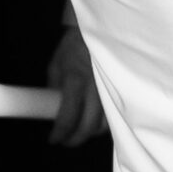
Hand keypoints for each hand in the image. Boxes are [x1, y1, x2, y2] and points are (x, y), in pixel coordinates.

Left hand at [45, 23, 106, 148]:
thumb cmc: (74, 47)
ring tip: (81, 131)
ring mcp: (111, 89)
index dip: (59, 134)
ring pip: (104, 125)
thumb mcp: (56, 66)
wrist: (99, 31)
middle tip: (66, 140)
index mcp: (75, 80)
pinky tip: (96, 121)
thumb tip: (51, 111)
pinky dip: (105, 123)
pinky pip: (115, 115)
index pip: (67, 117)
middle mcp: (95, 87)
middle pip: (88, 127)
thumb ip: (54, 89)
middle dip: (75, 139)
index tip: (53, 139)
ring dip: (91, 133)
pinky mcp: (121, 90)